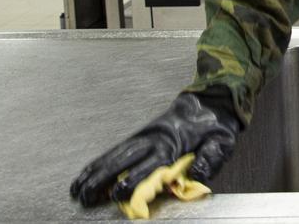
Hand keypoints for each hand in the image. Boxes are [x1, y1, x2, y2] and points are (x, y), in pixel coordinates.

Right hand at [69, 89, 240, 207]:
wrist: (210, 102)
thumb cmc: (216, 127)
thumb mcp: (222, 143)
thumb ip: (210, 159)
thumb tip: (197, 176)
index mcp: (172, 146)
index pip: (148, 167)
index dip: (132, 182)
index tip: (116, 195)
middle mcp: (153, 141)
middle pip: (122, 161)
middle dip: (101, 179)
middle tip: (84, 196)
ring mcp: (144, 137)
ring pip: (114, 155)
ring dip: (94, 172)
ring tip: (76, 188)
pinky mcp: (141, 136)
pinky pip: (116, 150)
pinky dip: (99, 162)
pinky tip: (87, 173)